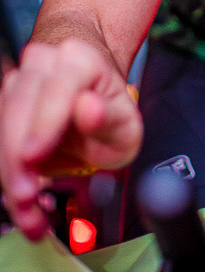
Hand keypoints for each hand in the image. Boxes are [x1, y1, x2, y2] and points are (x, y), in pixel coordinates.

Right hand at [0, 38, 142, 239]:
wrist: (91, 100)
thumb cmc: (108, 111)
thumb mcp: (125, 124)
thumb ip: (109, 118)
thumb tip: (88, 108)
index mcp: (80, 60)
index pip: (58, 86)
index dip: (44, 122)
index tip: (33, 156)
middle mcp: (44, 63)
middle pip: (19, 107)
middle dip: (17, 160)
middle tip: (27, 198)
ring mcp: (19, 80)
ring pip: (2, 124)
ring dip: (9, 173)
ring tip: (28, 211)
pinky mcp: (4, 102)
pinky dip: (7, 174)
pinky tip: (22, 201)